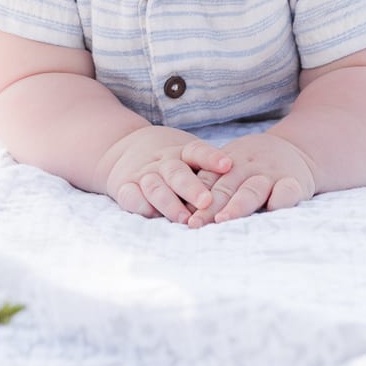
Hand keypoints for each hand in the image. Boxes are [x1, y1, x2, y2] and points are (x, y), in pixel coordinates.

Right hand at [98, 126, 232, 224]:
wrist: (123, 147)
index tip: (227, 165)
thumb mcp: (188, 157)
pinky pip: (130, 196)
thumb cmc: (171, 160)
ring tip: (185, 219)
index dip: (212, 157)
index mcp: (182, 152)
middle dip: (191, 188)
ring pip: (155, 186)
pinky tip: (151, 214)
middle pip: (176, 172)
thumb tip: (243, 194)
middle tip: (206, 202)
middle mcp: (163, 162)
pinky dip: (139, 205)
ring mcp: (143, 174)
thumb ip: (208, 173)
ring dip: (169, 203)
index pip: (197, 151)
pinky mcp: (125, 187)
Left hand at [187, 132, 315, 227]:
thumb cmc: (253, 166)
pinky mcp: (294, 182)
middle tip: (196, 224)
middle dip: (209, 207)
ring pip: (252, 189)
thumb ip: (211, 186)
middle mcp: (247, 167)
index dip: (194, 198)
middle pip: (226, 187)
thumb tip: (183, 213)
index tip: (184, 217)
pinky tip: (271, 210)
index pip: (207, 181)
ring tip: (224, 219)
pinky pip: (287, 190)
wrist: (296, 149)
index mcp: (227, 164)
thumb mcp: (230, 166)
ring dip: (237, 205)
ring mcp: (270, 174)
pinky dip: (280, 199)